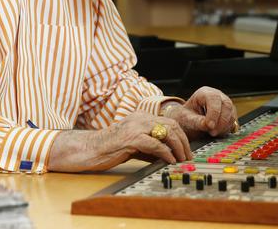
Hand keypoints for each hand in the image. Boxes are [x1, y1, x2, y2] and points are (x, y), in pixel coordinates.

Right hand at [47, 112, 191, 171]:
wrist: (90, 149)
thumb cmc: (109, 148)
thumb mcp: (134, 145)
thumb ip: (150, 147)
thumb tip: (168, 155)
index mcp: (141, 117)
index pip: (168, 122)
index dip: (181, 135)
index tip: (186, 149)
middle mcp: (140, 118)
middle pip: (171, 125)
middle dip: (183, 141)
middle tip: (188, 155)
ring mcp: (135, 127)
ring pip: (166, 132)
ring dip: (178, 147)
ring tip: (181, 159)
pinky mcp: (131, 138)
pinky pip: (155, 144)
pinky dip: (166, 152)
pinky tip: (170, 160)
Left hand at [163, 86, 236, 137]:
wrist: (188, 121)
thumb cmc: (186, 117)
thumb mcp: (187, 118)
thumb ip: (196, 121)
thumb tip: (207, 125)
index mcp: (204, 92)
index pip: (213, 99)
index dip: (213, 112)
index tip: (209, 126)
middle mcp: (217, 95)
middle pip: (226, 105)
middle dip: (221, 121)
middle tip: (212, 133)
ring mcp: (225, 104)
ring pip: (231, 113)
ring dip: (224, 126)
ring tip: (212, 133)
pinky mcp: (229, 113)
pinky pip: (232, 121)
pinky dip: (226, 129)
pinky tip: (217, 133)